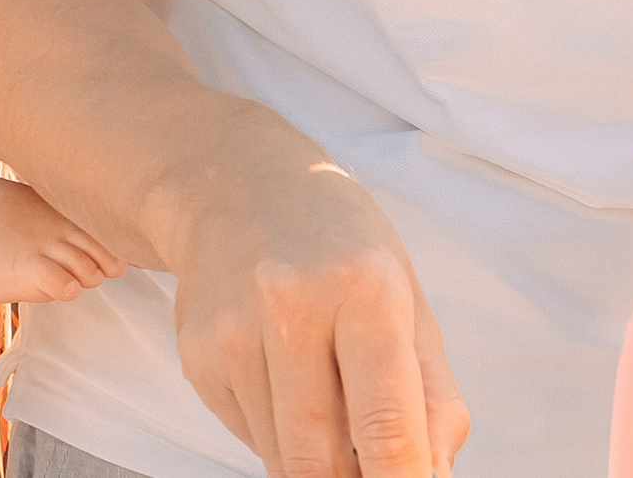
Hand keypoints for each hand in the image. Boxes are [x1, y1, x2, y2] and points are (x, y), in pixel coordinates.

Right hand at [169, 148, 467, 477]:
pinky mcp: (198, 355)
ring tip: (334, 411)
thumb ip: (434, 396)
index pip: (385, 424)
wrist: (235, 184)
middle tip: (371, 469)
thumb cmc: (337, 244)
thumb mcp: (408, 301)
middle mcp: (290, 306)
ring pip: (282, 458)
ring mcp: (233, 333)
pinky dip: (279, 434)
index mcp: (363, 289)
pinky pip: (249, 435)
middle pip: (322, 459)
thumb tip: (433, 475)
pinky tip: (287, 381)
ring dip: (316, 463)